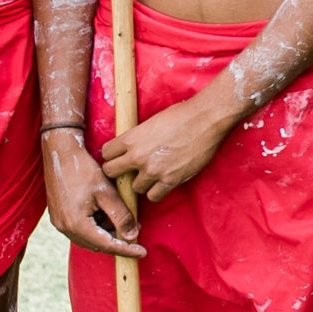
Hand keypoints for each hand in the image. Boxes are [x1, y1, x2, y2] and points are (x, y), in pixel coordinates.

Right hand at [45, 130, 145, 257]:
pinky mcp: (60, 216)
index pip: (106, 245)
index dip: (126, 250)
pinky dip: (97, 226)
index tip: (142, 252)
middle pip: (96, 244)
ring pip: (89, 237)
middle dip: (118, 240)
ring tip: (124, 218)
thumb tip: (132, 235)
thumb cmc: (83, 170)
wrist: (60, 154)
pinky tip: (108, 213)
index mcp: (76, 224)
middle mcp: (65, 228)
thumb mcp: (106, 192)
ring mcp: (60, 223)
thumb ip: (120, 215)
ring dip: (107, 232)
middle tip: (137, 231)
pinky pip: (82, 229)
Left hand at [99, 95, 236, 203]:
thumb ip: (138, 137)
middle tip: (129, 169)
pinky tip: (163, 182)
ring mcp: (153, 170)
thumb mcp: (152, 121)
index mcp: (132, 138)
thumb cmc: (182, 114)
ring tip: (153, 174)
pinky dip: (157, 191)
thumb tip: (132, 147)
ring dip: (142, 182)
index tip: (119, 156)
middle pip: (112, 172)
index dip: (112, 155)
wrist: (206, 118)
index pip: (106, 153)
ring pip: (134, 187)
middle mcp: (138, 156)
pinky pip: (153, 196)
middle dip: (119, 171)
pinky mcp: (170, 180)